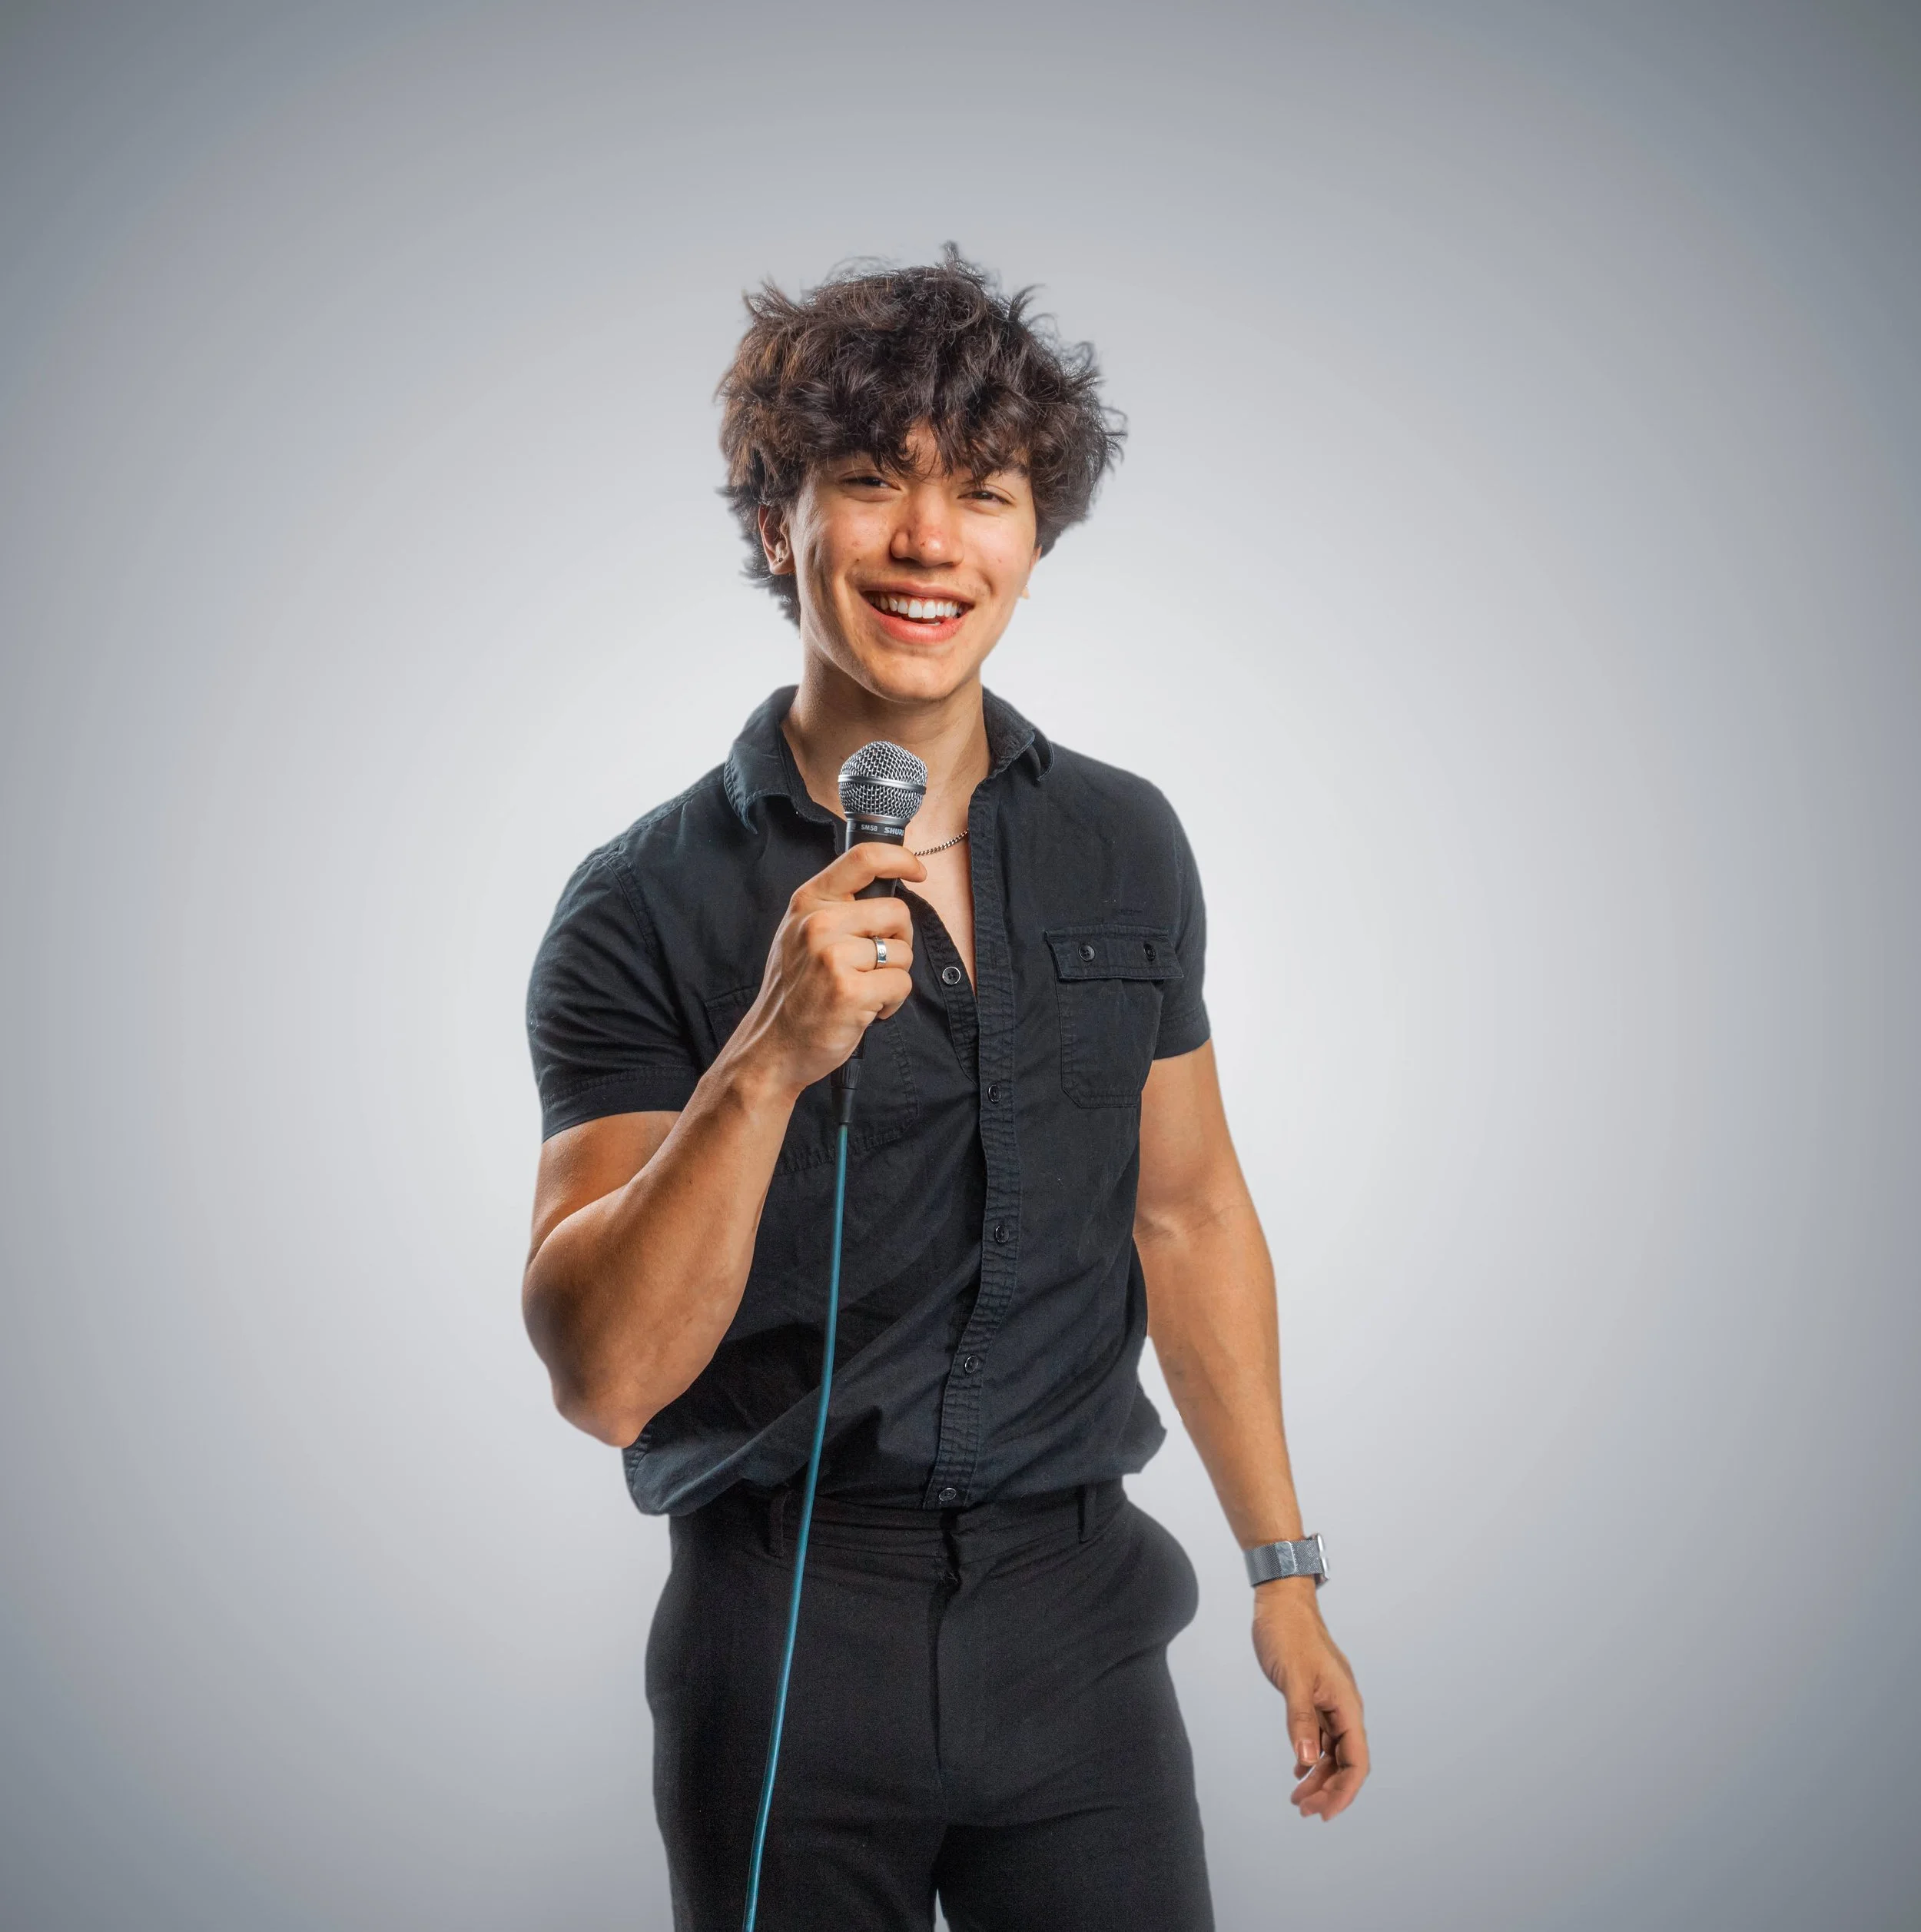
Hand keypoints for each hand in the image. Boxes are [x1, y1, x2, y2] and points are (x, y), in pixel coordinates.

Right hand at [724, 842, 925, 1095]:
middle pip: (896, 912)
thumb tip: (889, 885)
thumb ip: (836, 908)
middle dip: (899, 940)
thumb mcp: (800, 935)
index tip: (917, 872)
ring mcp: (832, 957)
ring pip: (903, 951)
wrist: (773, 1046)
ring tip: (862, 991)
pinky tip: (865, 1010)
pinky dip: (892, 1002)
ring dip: (893, 976)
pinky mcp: (850, 991)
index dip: (901, 860)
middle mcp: (818, 924)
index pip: (863, 859)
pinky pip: (902, 984)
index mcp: (808, 903)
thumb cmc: (795, 992)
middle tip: (876, 964)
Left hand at [1252, 1583, 1368, 1820]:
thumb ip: (1300, 1720)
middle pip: (1347, 1761)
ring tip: (1297, 1798)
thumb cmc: (1288, 1633)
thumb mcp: (1292, 1677)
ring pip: (1333, 1751)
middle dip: (1329, 1790)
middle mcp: (1343, 1706)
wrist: (1280, 1602)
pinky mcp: (1316, 1697)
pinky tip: (1298, 1769)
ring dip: (1319, 1776)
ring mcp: (1330, 1702)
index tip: (1325, 1812)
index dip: (1345, 1790)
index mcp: (1346, 1703)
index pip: (1357, 1759)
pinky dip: (1311, 1756)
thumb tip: (1309, 1761)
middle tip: (1303, 1810)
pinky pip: (1321, 1736)